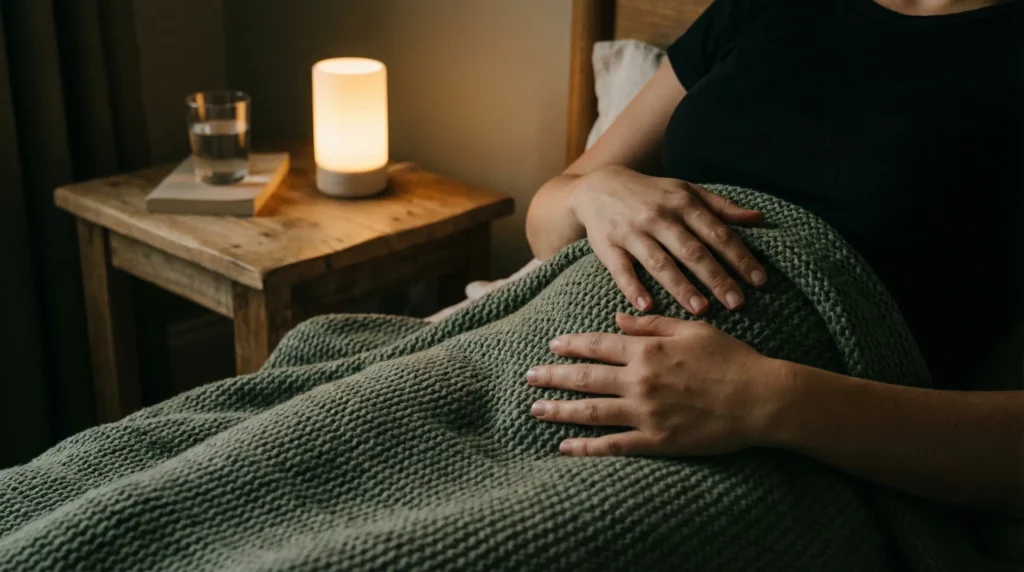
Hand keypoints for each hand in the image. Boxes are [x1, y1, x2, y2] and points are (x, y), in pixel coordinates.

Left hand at [527, 313, 786, 456]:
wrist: (760, 399)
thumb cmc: (731, 360)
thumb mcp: (692, 330)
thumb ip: (652, 325)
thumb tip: (617, 318)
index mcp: (648, 351)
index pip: (598, 345)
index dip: (572, 344)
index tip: (553, 345)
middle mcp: (640, 381)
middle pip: (585, 378)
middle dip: (553, 377)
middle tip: (529, 377)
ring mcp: (645, 413)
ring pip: (591, 412)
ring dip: (559, 410)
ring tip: (536, 410)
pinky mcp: (656, 442)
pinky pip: (613, 446)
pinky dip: (586, 448)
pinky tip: (566, 447)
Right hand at [569, 166, 766, 314]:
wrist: (598, 187)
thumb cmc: (651, 193)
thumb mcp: (686, 190)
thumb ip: (721, 207)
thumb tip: (760, 218)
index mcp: (683, 203)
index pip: (717, 234)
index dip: (739, 257)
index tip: (758, 280)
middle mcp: (659, 217)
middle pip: (692, 251)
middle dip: (716, 278)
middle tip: (737, 303)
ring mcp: (632, 232)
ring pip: (660, 262)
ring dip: (681, 287)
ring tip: (701, 309)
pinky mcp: (608, 247)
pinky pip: (622, 270)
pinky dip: (633, 287)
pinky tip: (647, 306)